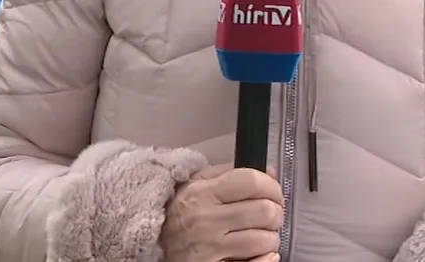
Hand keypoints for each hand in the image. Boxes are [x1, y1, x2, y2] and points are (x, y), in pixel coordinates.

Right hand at [160, 163, 283, 261]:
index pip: (251, 181)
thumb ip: (230, 174)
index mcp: (202, 193)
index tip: (274, 192)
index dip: (271, 186)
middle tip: (270, 216)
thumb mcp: (196, 186)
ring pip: (265, 239)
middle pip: (265, 210)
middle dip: (275, 214)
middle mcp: (205, 219)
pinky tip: (262, 254)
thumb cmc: (180, 216)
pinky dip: (267, 259)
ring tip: (260, 236)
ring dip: (270, 238)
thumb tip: (270, 172)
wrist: (150, 246)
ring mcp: (210, 248)